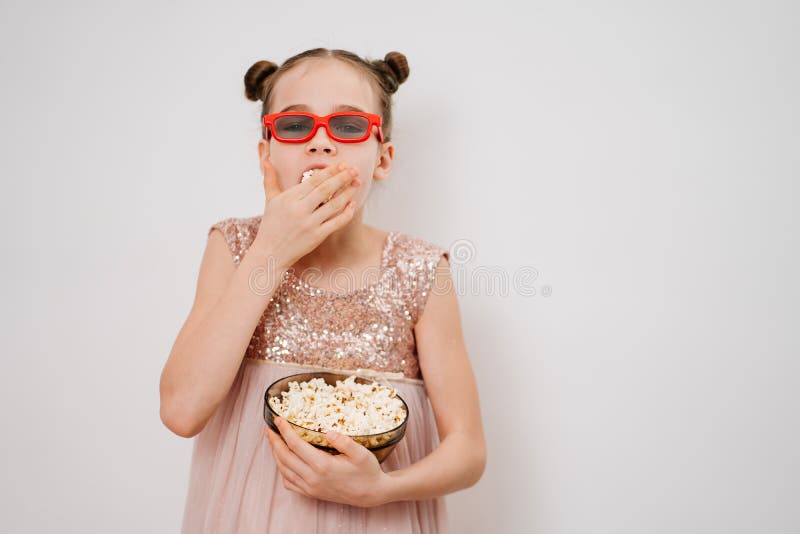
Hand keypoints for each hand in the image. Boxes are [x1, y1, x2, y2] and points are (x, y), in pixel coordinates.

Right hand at [251, 161, 360, 269]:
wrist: (270, 253)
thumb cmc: (271, 226)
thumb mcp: (269, 201)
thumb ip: (270, 180)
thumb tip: (265, 162)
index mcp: (289, 198)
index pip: (314, 180)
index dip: (330, 171)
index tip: (342, 164)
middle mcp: (299, 209)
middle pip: (326, 189)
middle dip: (343, 177)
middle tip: (355, 169)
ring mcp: (309, 224)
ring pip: (334, 204)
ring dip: (348, 192)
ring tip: (357, 183)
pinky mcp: (317, 236)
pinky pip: (336, 222)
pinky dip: (347, 213)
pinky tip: (353, 204)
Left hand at [264, 416, 390, 507]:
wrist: (370, 494)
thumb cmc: (367, 471)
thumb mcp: (361, 453)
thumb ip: (345, 441)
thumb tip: (328, 432)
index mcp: (323, 465)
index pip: (296, 444)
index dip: (285, 430)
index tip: (279, 419)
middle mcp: (313, 478)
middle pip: (285, 457)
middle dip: (274, 441)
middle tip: (269, 429)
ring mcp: (311, 487)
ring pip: (284, 470)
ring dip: (276, 455)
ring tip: (274, 442)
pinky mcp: (312, 493)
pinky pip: (289, 483)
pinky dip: (283, 471)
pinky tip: (284, 462)